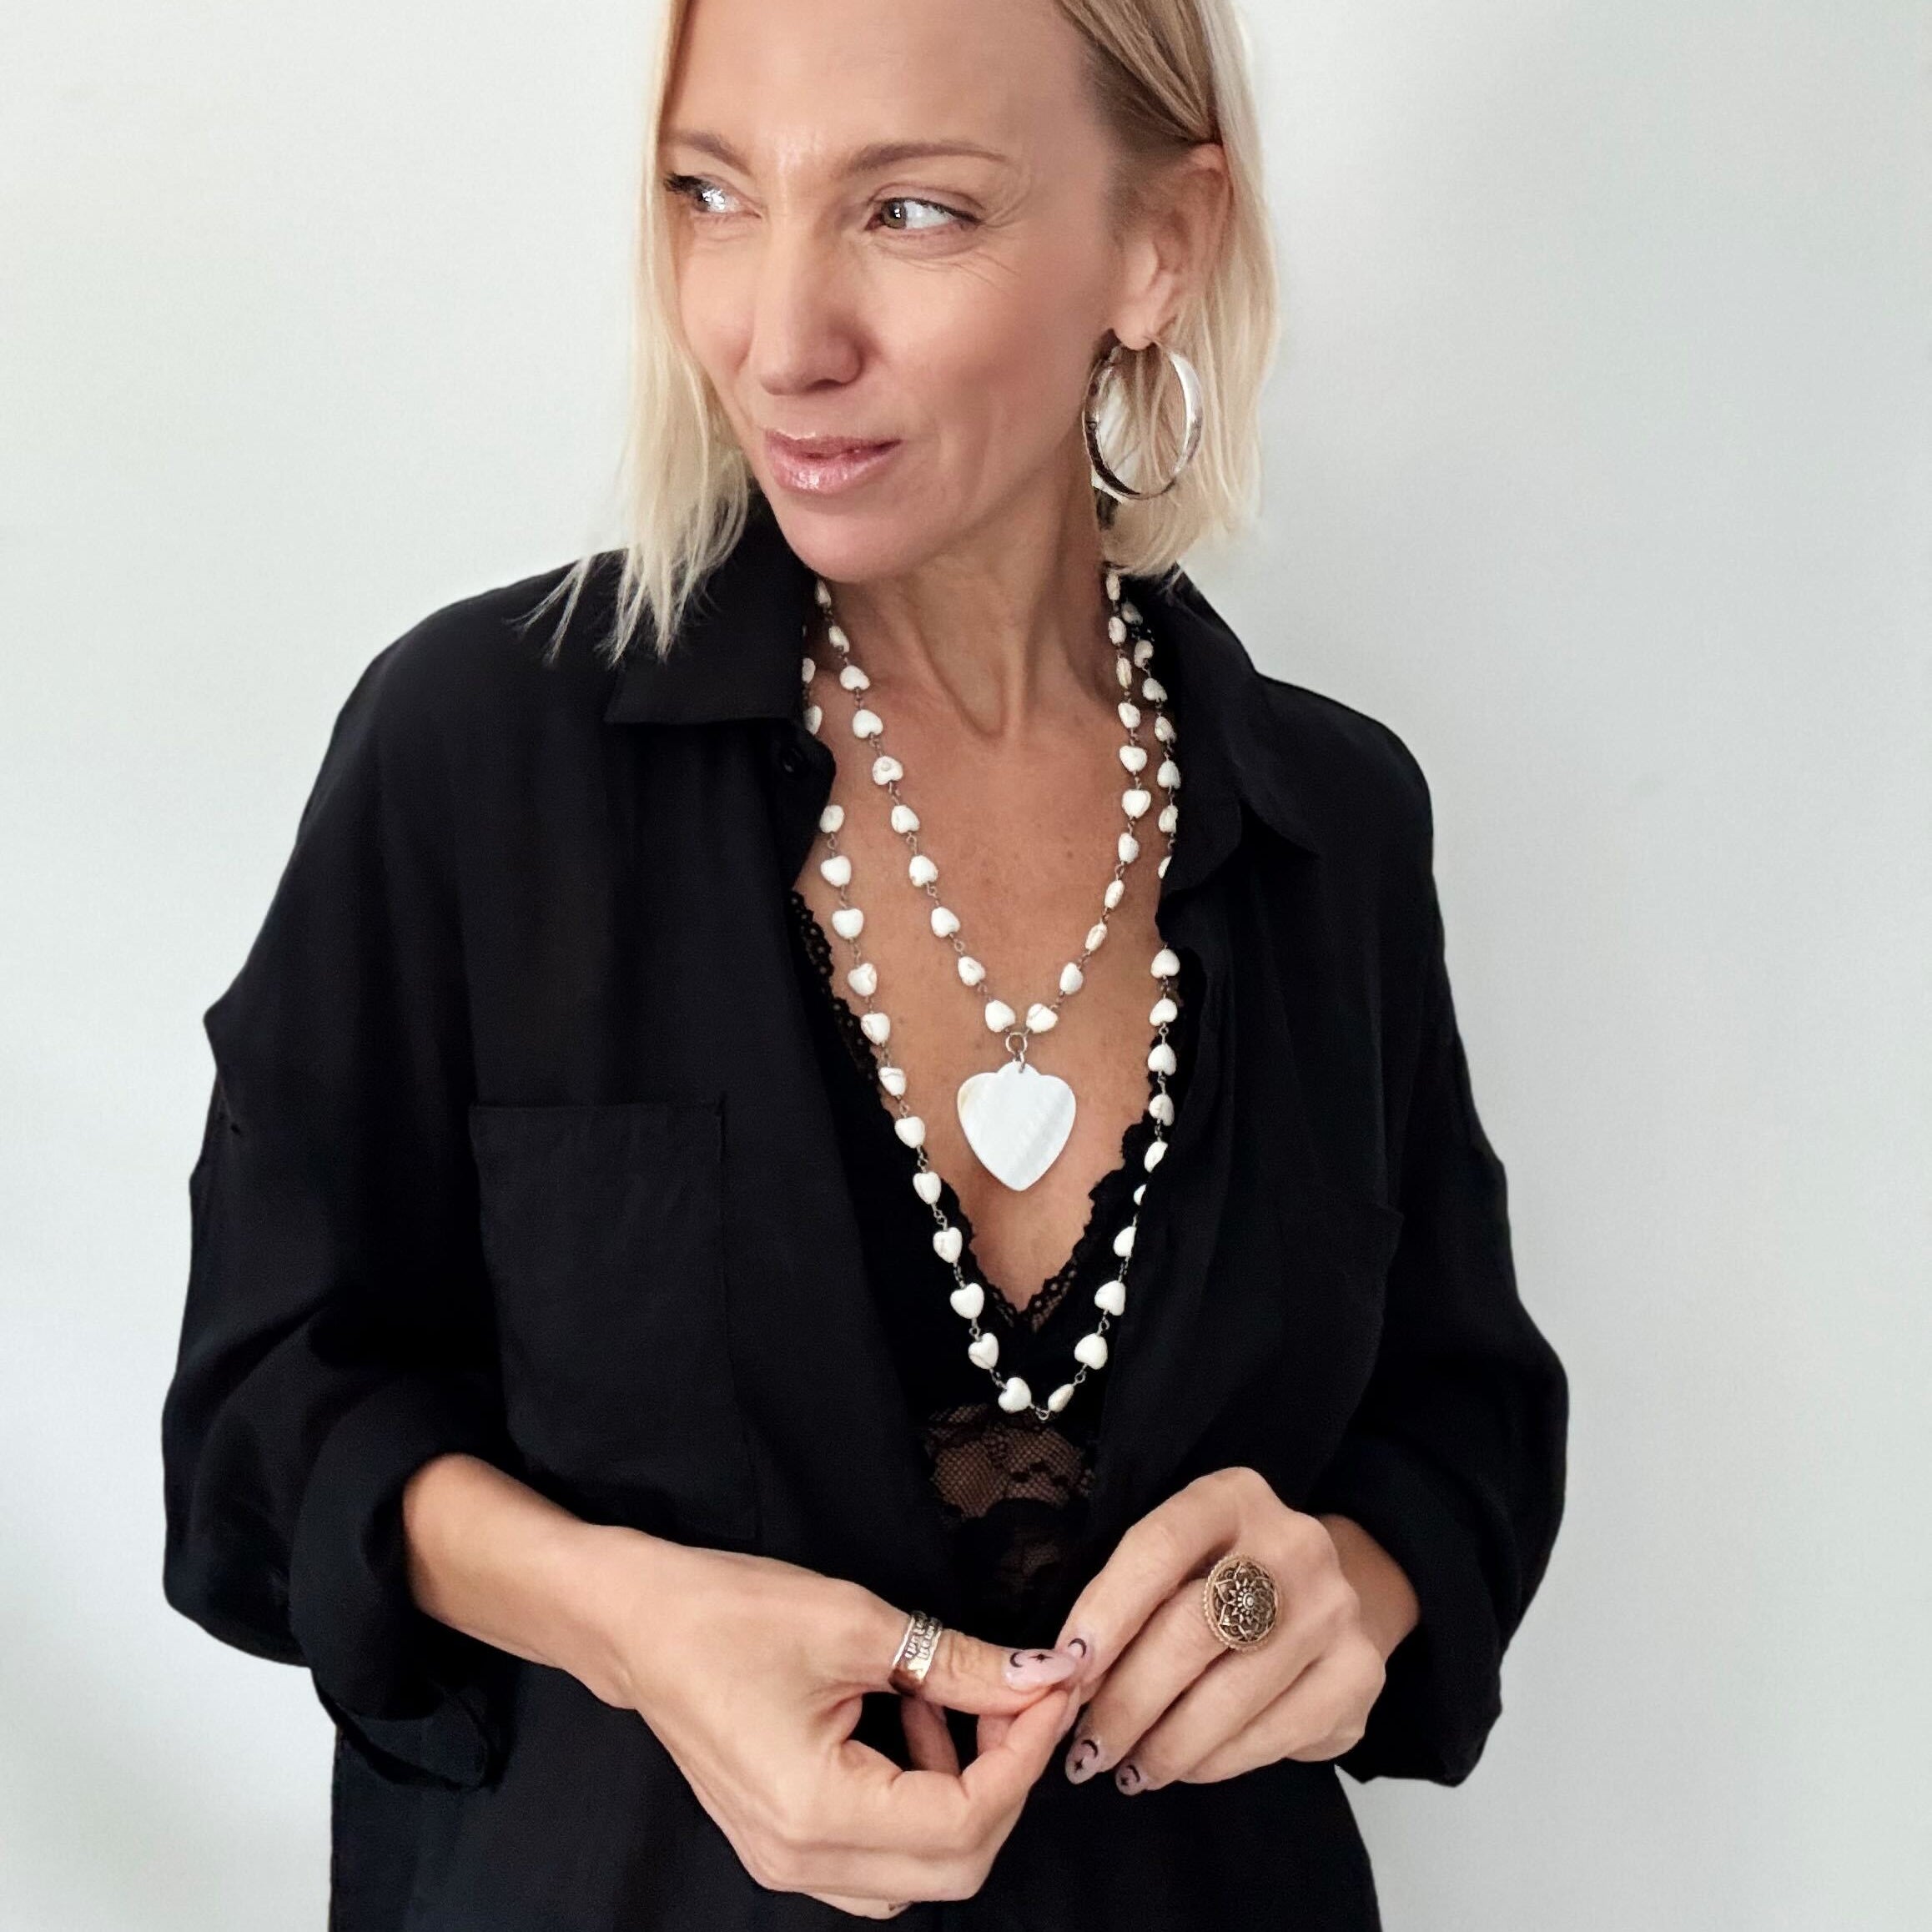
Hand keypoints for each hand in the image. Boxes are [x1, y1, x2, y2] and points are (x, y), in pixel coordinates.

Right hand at [588, 1533, 1082, 1917]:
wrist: (639, 1625)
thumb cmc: (728, 1615)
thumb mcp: (857, 1624)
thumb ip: (960, 1664)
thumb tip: (1042, 1675)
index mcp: (817, 1811)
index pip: (967, 1818)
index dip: (1025, 1752)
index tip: (1053, 1688)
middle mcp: (802, 1858)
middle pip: (957, 1864)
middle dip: (1005, 1779)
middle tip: (1017, 1697)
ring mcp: (788, 1861)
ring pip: (922, 1869)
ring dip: (963, 1793)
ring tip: (948, 1701)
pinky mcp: (784, 1842)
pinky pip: (881, 1855)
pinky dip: (919, 1801)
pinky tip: (909, 1722)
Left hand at [1051, 1466, 1409, 1792]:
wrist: (1326, 1593)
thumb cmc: (1221, 1576)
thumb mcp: (1176, 1557)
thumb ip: (1125, 1597)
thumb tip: (1062, 1675)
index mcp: (1234, 1496)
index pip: (1159, 1546)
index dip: (1106, 1610)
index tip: (1066, 1667)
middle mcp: (1293, 1543)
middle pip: (1193, 1629)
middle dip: (1127, 1699)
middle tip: (1087, 1746)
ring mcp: (1334, 1610)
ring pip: (1230, 1695)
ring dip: (1164, 1745)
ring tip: (1125, 1768)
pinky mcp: (1359, 1676)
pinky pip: (1272, 1735)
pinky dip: (1214, 1763)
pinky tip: (1181, 1768)